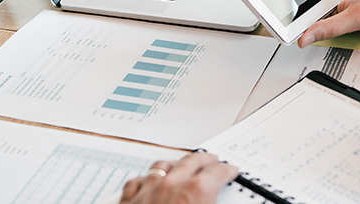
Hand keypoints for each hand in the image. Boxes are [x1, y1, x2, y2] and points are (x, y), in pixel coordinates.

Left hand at [120, 153, 237, 203]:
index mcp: (196, 192)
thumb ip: (214, 202)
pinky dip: (148, 178)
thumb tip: (219, 199)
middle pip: (192, 162)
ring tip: (183, 163)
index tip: (230, 171)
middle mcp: (171, 186)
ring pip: (163, 166)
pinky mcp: (129, 200)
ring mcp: (148, 191)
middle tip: (212, 160)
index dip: (227, 171)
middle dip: (205, 160)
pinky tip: (150, 179)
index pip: (217, 173)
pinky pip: (139, 181)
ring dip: (176, 164)